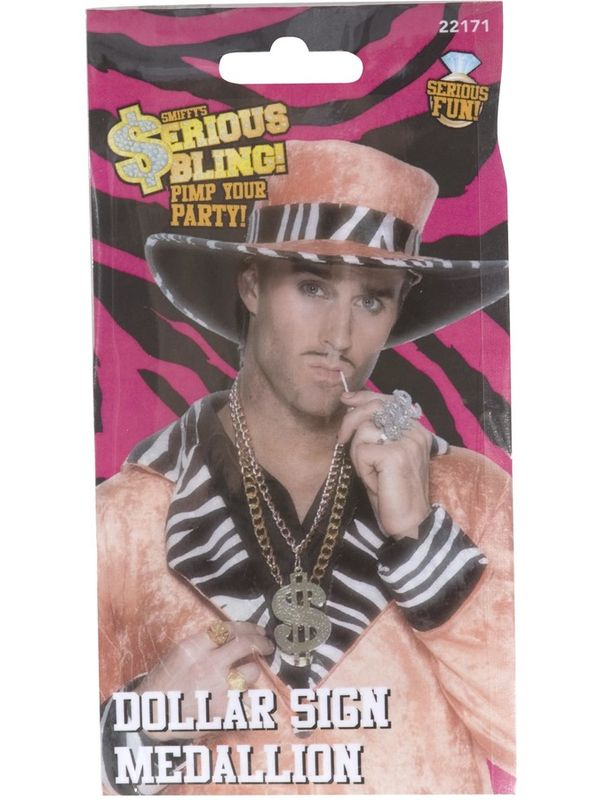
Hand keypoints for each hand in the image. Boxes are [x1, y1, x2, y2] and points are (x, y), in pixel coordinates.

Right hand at [136, 621, 273, 740]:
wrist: (152, 715)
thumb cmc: (166, 681)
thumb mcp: (179, 653)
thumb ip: (205, 643)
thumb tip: (234, 634)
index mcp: (194, 647)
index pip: (229, 629)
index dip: (248, 628)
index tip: (258, 630)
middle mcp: (208, 665)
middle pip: (245, 645)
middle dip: (261, 643)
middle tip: (267, 645)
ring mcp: (217, 689)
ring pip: (251, 673)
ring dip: (251, 673)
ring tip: (245, 676)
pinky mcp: (223, 712)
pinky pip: (246, 700)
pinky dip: (245, 698)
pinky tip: (239, 699)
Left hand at [338, 390, 431, 539]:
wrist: (410, 523)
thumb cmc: (393, 492)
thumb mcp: (384, 456)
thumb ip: (376, 432)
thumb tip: (351, 407)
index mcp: (416, 430)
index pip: (387, 400)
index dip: (364, 397)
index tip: (346, 399)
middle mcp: (415, 432)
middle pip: (373, 408)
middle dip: (350, 421)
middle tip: (341, 439)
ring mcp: (407, 442)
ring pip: (364, 430)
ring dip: (358, 454)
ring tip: (371, 473)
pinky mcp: (395, 455)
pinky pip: (362, 451)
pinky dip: (362, 468)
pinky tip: (374, 481)